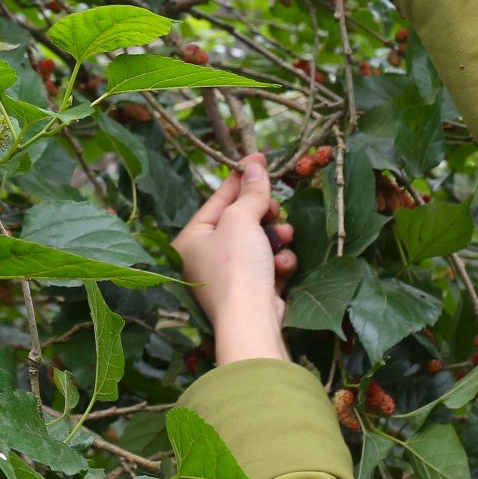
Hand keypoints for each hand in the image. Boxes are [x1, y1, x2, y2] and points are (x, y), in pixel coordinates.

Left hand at [172, 152, 298, 364]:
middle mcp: (205, 259)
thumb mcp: (241, 219)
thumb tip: (255, 166)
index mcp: (191, 240)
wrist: (251, 320)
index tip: (260, 158)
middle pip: (241, 221)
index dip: (240, 178)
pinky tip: (283, 265)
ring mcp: (229, 277)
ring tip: (286, 236)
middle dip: (264, 214)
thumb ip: (250, 192)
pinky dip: (279, 262)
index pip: (217, 199)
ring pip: (259, 242)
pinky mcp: (251, 292)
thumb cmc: (236, 266)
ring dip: (276, 237)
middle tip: (276, 208)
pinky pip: (268, 265)